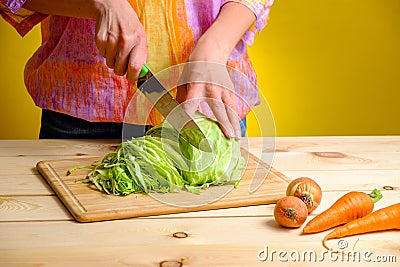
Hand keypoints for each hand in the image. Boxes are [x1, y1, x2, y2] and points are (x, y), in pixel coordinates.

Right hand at [94, 0, 146, 81]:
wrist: (112, 7)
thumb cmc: (129, 25)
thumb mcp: (140, 37)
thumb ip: (141, 55)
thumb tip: (140, 74)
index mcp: (139, 41)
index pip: (135, 67)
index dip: (132, 76)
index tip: (131, 76)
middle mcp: (126, 41)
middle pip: (120, 69)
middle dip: (121, 69)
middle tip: (122, 61)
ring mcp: (112, 40)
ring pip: (110, 64)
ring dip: (113, 60)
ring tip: (116, 48)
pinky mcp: (100, 39)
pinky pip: (103, 56)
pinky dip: (106, 52)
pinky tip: (110, 42)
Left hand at [176, 2, 255, 138]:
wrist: (211, 52)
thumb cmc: (194, 68)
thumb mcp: (183, 81)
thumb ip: (180, 99)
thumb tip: (173, 116)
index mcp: (196, 85)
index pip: (191, 103)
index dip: (188, 116)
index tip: (186, 129)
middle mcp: (212, 87)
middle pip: (219, 107)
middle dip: (224, 123)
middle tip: (228, 137)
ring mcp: (223, 89)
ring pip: (231, 108)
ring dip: (234, 124)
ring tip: (236, 138)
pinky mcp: (230, 90)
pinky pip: (233, 106)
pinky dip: (235, 119)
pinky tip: (237, 131)